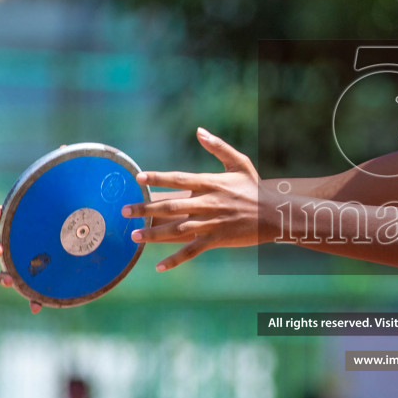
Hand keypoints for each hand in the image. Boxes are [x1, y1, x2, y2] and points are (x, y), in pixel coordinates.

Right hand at [0, 144, 70, 313]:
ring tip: (8, 279)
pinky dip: (34, 301)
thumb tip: (62, 149)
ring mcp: (32, 262)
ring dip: (6, 276)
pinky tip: (37, 307)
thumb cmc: (78, 213)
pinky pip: (35, 293)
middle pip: (0, 244)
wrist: (93, 239)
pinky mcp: (45, 279)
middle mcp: (24, 241)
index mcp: (28, 221)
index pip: (6, 215)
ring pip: (10, 271)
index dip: (0, 214)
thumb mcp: (74, 194)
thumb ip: (66, 171)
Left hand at [122, 128, 266, 271]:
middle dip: (145, 209)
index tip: (138, 178)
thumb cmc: (255, 188)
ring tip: (134, 235)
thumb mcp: (239, 163)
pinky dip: (176, 260)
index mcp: (211, 183)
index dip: (158, 177)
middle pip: (170, 206)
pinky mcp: (217, 239)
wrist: (274, 214)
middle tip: (124, 210)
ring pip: (177, 230)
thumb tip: (199, 130)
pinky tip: (159, 267)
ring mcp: (211, 223)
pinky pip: (192, 251)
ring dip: (154, 234)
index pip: (179, 178)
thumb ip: (218, 147)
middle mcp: (208, 203)